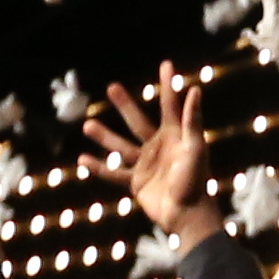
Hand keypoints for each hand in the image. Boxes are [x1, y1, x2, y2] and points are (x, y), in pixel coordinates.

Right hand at [85, 62, 215, 243]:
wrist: (187, 215)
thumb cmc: (196, 180)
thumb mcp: (195, 148)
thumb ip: (192, 121)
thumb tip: (195, 90)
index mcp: (175, 136)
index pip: (169, 105)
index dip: (167, 84)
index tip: (165, 63)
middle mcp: (159, 146)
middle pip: (138, 121)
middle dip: (125, 105)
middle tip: (111, 87)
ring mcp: (146, 164)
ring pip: (121, 146)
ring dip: (105, 136)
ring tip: (87, 124)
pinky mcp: (136, 182)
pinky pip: (114, 173)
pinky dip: (100, 167)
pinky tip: (83, 160)